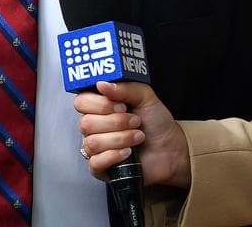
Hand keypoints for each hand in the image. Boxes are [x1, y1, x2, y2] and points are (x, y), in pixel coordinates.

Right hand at [75, 81, 192, 190]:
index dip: (99, 104)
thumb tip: (101, 84)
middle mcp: (94, 126)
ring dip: (120, 139)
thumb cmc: (156, 123)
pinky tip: (128, 153)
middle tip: (135, 121)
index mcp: (99, 107)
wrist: (171, 148)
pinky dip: (114, 156)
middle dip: (116, 122)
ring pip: (92, 143)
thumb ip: (124, 87)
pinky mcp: (101, 167)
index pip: (81, 102)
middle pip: (86, 123)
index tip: (121, 105)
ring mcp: (96, 148)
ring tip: (138, 137)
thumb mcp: (145, 97)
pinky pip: (95, 162)